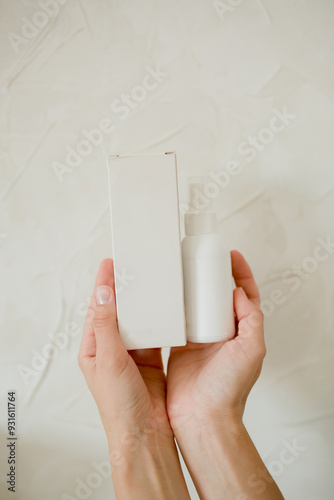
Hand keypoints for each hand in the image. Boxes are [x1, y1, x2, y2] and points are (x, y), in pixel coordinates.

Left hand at [78, 259, 171, 443]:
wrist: (144, 432)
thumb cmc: (119, 403)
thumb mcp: (108, 359)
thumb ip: (107, 325)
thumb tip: (104, 293)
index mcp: (94, 347)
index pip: (98, 308)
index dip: (104, 284)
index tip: (111, 264)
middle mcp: (112, 348)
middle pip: (118, 310)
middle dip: (124, 289)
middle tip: (134, 267)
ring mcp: (132, 353)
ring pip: (137, 320)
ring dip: (142, 303)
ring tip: (150, 283)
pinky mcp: (151, 358)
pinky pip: (154, 333)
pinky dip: (158, 320)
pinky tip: (164, 309)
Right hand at [167, 250, 265, 429]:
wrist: (201, 416)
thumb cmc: (228, 388)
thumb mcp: (251, 350)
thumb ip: (251, 319)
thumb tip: (239, 292)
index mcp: (241, 331)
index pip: (245, 294)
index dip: (241, 272)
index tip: (231, 255)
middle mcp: (221, 332)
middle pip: (217, 295)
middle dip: (211, 275)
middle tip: (200, 257)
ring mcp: (199, 337)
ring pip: (196, 305)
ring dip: (190, 289)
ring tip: (182, 271)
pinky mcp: (179, 344)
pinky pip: (177, 319)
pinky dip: (173, 306)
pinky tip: (165, 295)